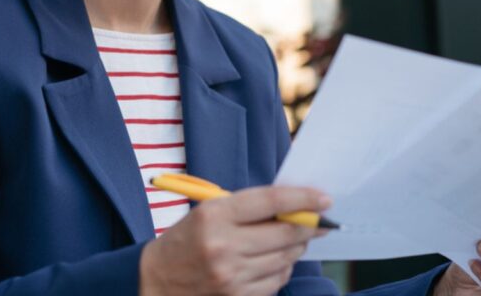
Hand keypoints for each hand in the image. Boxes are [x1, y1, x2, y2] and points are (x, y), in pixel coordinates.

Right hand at [138, 185, 331, 295]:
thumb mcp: (210, 211)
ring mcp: (231, 277)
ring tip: (293, 240)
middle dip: (309, 226)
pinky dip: (282, 269)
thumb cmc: (187, 239)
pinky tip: (273, 261)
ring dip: (296, 248)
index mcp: (215, 215)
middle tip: (319, 221)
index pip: (271, 202)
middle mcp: (223, 247)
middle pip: (285, 233)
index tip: (324, 199)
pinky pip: (276, 281)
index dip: (303, 199)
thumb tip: (296, 207)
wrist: (156, 281)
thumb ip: (250, 207)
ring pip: (286, 259)